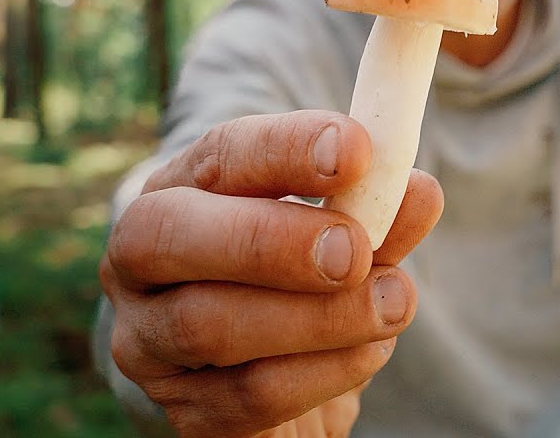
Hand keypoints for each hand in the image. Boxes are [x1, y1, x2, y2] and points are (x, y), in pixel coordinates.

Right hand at [99, 110, 443, 437]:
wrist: (275, 375)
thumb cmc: (306, 278)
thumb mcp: (344, 232)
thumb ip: (377, 213)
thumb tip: (418, 191)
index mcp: (181, 189)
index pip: (217, 155)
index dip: (285, 148)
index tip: (357, 149)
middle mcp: (141, 261)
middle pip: (169, 236)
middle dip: (271, 239)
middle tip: (354, 251)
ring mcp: (149, 341)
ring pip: (208, 325)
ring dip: (318, 315)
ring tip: (393, 304)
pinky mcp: (184, 412)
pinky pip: (249, 395)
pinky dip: (324, 371)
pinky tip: (370, 350)